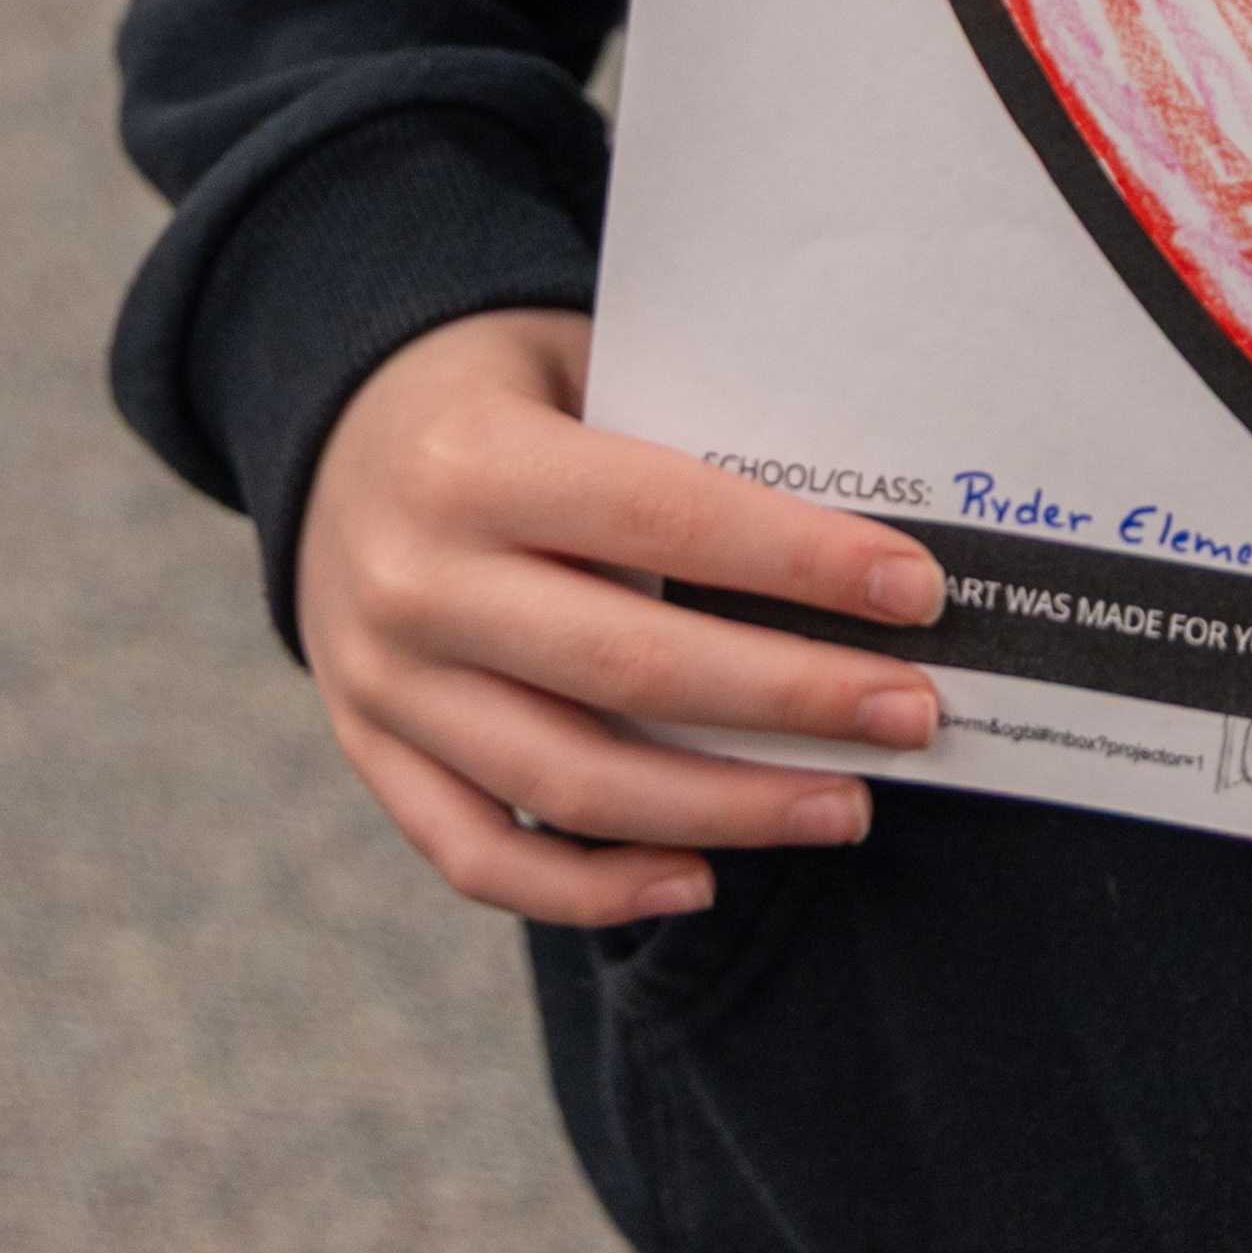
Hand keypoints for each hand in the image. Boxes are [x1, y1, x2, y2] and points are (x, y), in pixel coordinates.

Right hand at [294, 309, 944, 931]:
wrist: (336, 432)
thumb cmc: (510, 392)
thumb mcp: (581, 364)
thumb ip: (685, 439)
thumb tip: (856, 542)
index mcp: (474, 461)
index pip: (666, 518)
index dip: (798, 561)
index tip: (915, 593)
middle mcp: (416, 581)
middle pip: (632, 668)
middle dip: (792, 699)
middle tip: (911, 715)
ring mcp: (384, 684)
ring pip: (570, 782)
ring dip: (725, 810)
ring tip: (844, 807)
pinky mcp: (374, 755)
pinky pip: (483, 856)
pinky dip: (592, 888)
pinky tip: (701, 879)